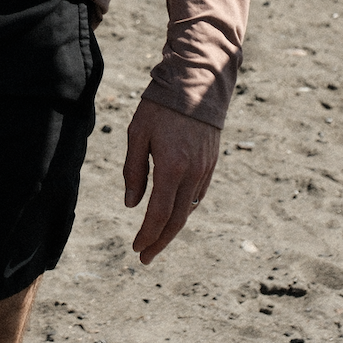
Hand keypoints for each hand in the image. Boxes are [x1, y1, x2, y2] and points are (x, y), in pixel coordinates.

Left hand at [123, 98, 219, 263]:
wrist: (197, 84)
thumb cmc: (160, 106)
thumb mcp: (137, 133)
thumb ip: (134, 170)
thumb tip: (131, 204)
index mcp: (171, 167)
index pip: (158, 213)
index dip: (147, 235)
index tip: (136, 249)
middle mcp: (192, 174)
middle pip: (176, 220)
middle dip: (160, 242)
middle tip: (145, 257)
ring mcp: (205, 170)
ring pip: (188, 210)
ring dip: (172, 228)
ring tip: (156, 238)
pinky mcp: (211, 164)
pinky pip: (197, 196)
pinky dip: (184, 209)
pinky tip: (173, 212)